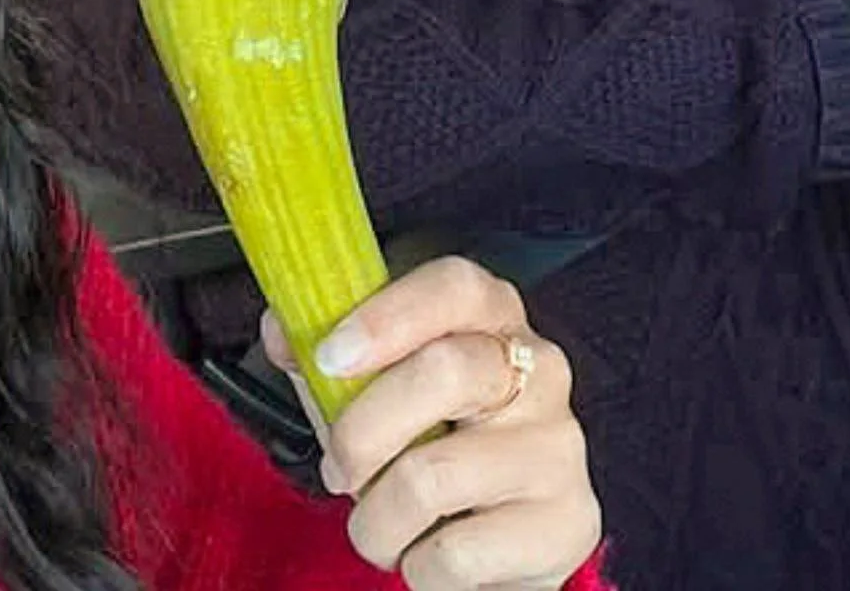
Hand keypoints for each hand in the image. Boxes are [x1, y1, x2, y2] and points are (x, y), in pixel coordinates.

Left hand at [264, 257, 600, 590]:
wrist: (501, 542)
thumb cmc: (432, 445)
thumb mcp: (377, 389)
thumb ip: (329, 354)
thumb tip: (282, 330)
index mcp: (492, 317)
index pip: (454, 286)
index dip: (387, 316)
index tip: (329, 355)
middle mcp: (539, 370)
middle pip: (445, 372)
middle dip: (362, 431)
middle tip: (339, 466)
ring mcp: (558, 447)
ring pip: (433, 477)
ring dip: (377, 520)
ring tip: (380, 525)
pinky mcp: (567, 523)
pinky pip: (456, 554)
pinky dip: (418, 567)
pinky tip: (429, 553)